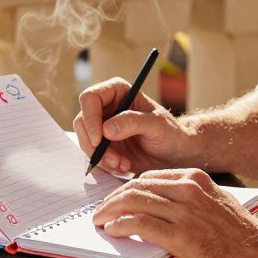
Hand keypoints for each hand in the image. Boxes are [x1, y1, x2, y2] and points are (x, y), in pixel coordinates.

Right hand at [74, 78, 193, 173]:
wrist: (175, 154)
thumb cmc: (171, 133)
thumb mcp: (156, 125)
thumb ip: (132, 122)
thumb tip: (106, 129)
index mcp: (117, 91)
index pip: (90, 98)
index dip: (90, 118)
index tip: (98, 140)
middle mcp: (106, 107)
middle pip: (82, 121)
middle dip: (95, 145)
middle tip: (114, 160)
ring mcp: (102, 126)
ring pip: (85, 140)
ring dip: (101, 157)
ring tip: (123, 165)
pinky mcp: (103, 145)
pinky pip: (92, 154)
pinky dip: (104, 164)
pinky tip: (123, 166)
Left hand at [92, 168, 257, 257]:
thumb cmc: (240, 235)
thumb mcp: (215, 203)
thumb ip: (190, 200)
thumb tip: (162, 207)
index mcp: (196, 178)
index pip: (149, 178)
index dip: (127, 189)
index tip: (117, 199)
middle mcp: (188, 189)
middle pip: (136, 186)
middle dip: (113, 198)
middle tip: (101, 210)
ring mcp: (183, 211)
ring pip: (133, 201)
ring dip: (110, 210)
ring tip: (100, 220)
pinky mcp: (180, 235)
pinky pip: (140, 224)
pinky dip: (121, 225)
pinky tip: (113, 230)